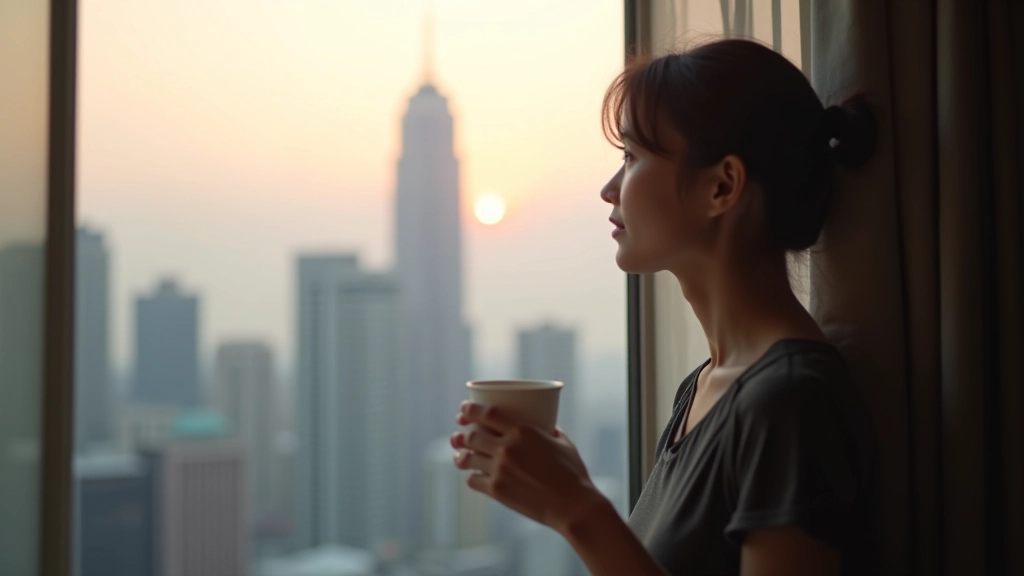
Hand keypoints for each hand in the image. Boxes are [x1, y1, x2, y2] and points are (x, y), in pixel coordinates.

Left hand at [451, 401, 604, 534]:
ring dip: (461, 456)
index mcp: (522, 431)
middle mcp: (507, 448)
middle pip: (472, 436)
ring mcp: (500, 469)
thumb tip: (546, 425)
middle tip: (458, 434)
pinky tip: (474, 477)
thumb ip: (549, 430)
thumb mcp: (563, 443)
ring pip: (468, 458)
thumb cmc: (572, 473)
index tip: (463, 409)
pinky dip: (472, 477)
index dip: (471, 410)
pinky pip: (474, 481)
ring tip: (460, 456)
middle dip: (461, 434)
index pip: (487, 413)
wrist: (572, 505)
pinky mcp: (497, 490)